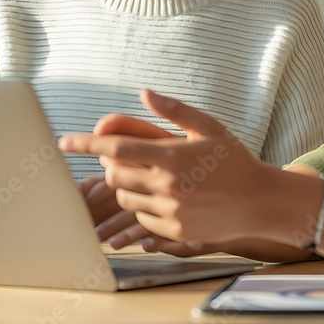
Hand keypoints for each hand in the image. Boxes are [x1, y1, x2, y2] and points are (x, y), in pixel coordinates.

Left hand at [59, 89, 276, 245]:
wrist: (260, 201)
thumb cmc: (234, 158)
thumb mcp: (209, 127)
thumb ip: (175, 110)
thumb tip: (143, 93)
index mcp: (172, 155)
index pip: (115, 148)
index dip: (85, 143)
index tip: (63, 142)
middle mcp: (167, 184)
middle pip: (114, 175)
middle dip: (111, 165)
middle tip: (126, 159)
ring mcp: (170, 211)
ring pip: (125, 198)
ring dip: (128, 187)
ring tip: (149, 178)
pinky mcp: (175, 230)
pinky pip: (143, 220)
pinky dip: (144, 208)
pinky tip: (163, 198)